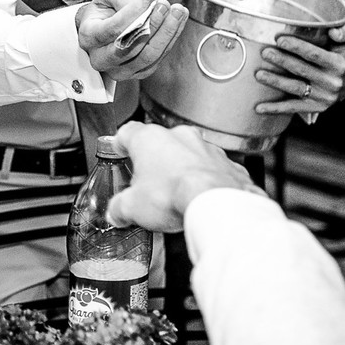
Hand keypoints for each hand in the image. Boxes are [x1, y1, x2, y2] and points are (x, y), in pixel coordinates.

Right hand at [75, 0, 187, 80]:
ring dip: (166, 33)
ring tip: (177, 12)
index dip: (134, 11)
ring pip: (147, 56)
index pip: (112, 28)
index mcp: (88, 37)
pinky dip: (171, 39)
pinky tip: (178, 21)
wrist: (108, 23)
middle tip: (165, 5)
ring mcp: (119, 70)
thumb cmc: (106, 8)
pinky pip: (158, 59)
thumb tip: (141, 3)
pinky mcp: (138, 72)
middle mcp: (100, 58)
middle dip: (152, 25)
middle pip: (129, 48)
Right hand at [107, 122, 265, 232]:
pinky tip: (202, 199)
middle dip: (155, 162)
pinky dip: (207, 181)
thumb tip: (116, 212)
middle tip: (149, 185)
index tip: (120, 151)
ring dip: (182, 169)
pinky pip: (213, 169)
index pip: (127, 132)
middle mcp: (179, 137)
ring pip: (189, 154)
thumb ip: (119, 207)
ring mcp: (206, 148)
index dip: (121, 144)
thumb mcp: (132, 207)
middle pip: (160, 144)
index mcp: (149, 139)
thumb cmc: (174, 196)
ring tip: (177, 195)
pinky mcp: (228, 164)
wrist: (217, 206)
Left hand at [253, 23, 344, 119]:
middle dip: (282, 61)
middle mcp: (332, 82)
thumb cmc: (343, 55)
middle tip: (265, 52)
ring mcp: (323, 97)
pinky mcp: (315, 107)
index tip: (279, 39)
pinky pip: (293, 108)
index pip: (315, 55)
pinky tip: (258, 108)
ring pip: (295, 88)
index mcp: (339, 65)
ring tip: (258, 74)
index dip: (297, 47)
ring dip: (275, 81)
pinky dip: (275, 108)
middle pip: (302, 70)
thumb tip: (334, 30)